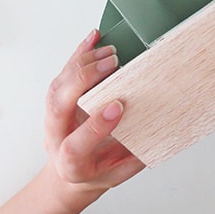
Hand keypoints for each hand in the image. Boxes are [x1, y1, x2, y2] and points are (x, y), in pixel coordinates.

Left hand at [0, 30, 144, 213]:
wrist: (67, 174)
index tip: (118, 106)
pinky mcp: (58, 98)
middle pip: (57, 105)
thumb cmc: (95, 173)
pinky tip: (93, 39)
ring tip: (110, 51)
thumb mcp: (117, 174)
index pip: (76, 144)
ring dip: (84, 63)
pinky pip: (64, 72)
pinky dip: (79, 53)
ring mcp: (53, 116)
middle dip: (84, 80)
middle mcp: (56, 136)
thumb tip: (160, 129)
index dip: (96, 125)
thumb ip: (135, 156)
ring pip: (59, 85)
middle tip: (112, 65)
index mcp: (71, 162)